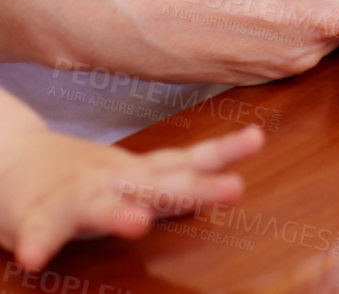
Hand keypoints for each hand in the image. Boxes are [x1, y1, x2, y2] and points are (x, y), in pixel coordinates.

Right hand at [0, 119, 263, 271]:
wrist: (13, 160)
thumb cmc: (83, 177)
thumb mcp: (133, 176)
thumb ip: (173, 181)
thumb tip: (229, 181)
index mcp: (137, 174)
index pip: (186, 161)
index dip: (221, 153)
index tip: (257, 139)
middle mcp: (113, 180)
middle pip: (159, 183)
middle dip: (196, 188)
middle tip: (232, 189)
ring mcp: (74, 196)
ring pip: (98, 206)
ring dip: (117, 215)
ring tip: (136, 225)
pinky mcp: (35, 216)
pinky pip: (38, 232)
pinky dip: (38, 243)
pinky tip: (36, 257)